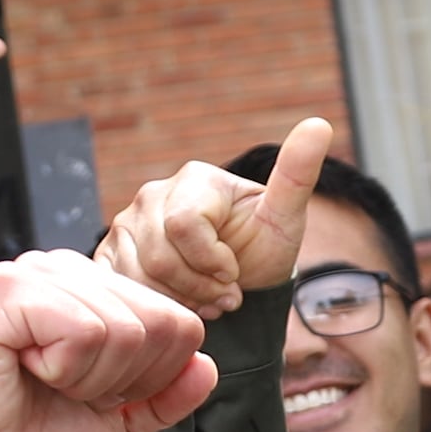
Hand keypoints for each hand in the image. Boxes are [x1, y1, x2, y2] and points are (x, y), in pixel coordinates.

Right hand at [0, 249, 215, 431]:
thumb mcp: (119, 426)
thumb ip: (167, 396)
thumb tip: (207, 366)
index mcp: (94, 293)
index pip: (179, 323)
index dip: (152, 379)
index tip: (96, 398)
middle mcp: (66, 272)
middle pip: (161, 324)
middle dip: (124, 382)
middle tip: (67, 394)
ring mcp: (35, 274)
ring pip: (125, 330)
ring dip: (90, 382)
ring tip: (42, 383)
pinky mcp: (7, 290)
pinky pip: (84, 332)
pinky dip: (64, 372)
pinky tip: (23, 371)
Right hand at [103, 116, 327, 315]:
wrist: (239, 284)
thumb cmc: (262, 247)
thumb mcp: (285, 217)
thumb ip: (297, 174)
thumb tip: (319, 124)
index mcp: (194, 179)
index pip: (184, 226)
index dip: (212, 262)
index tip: (236, 272)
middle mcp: (153, 195)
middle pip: (160, 256)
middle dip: (199, 287)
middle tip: (225, 296)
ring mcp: (126, 224)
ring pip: (139, 276)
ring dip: (180, 301)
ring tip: (206, 300)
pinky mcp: (110, 253)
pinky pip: (120, 288)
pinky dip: (154, 307)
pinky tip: (179, 304)